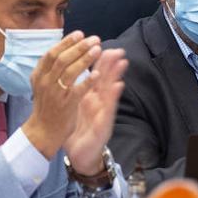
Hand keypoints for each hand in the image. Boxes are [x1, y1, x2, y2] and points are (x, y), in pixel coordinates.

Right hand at [21, 32, 100, 158]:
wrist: (42, 131)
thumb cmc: (45, 105)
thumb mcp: (42, 84)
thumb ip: (49, 68)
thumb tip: (62, 48)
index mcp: (39, 76)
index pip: (52, 54)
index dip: (66, 42)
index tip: (80, 34)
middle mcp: (46, 83)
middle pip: (62, 59)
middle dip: (79, 47)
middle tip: (94, 39)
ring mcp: (56, 93)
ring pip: (71, 72)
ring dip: (85, 59)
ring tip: (98, 49)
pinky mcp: (67, 105)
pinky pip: (78, 90)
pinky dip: (88, 80)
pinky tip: (97, 73)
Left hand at [64, 47, 127, 173]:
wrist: (79, 154)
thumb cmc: (77, 130)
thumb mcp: (75, 107)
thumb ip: (78, 90)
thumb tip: (75, 72)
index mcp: (89, 95)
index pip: (94, 73)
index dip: (98, 59)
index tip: (99, 44)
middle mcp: (97, 101)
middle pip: (104, 78)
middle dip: (111, 63)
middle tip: (118, 48)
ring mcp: (102, 111)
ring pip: (110, 89)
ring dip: (116, 75)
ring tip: (122, 61)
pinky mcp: (103, 123)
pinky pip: (109, 107)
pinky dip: (113, 96)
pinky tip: (118, 85)